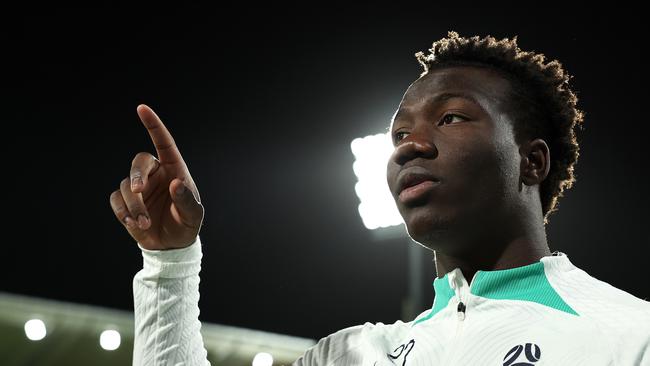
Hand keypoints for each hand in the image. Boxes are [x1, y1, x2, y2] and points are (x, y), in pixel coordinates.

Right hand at [109, 104, 203, 249]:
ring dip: (133, 205)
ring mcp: (139, 188)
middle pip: (138, 163)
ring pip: (126, 186)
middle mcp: (155, 174)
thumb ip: (186, 200)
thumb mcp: (193, 215)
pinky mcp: (125, 203)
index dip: (153, 125)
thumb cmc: (186, 224)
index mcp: (174, 169)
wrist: (171, 245)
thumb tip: (176, 184)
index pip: (163, 142)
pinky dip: (122, 212)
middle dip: (136, 175)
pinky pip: (116, 200)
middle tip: (137, 191)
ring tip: (145, 224)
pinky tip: (134, 224)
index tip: (142, 108)